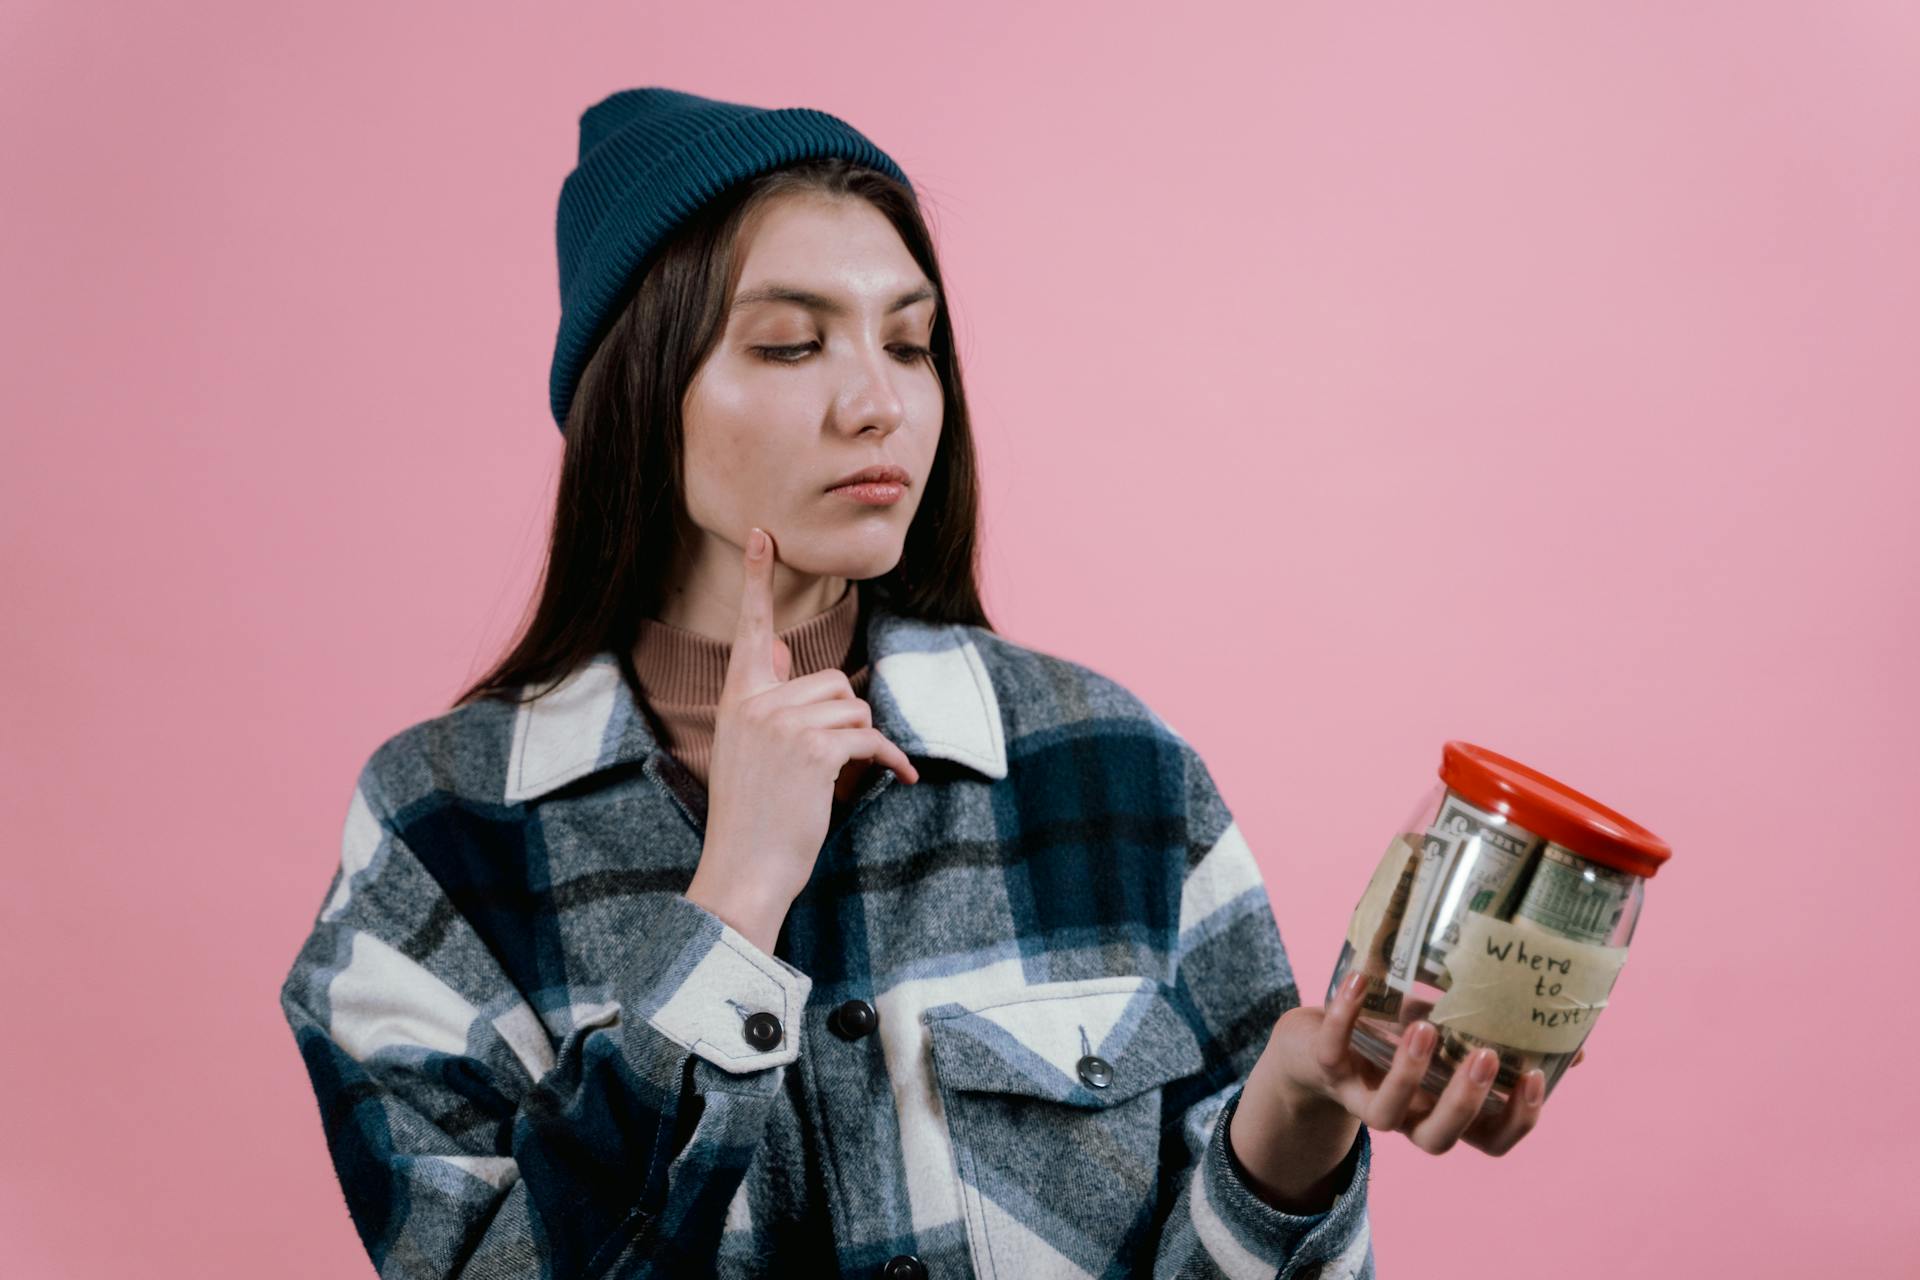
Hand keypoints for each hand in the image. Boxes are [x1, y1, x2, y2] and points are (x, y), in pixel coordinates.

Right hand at [684, 527, 918, 951]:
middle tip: (828, 763)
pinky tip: (898, 779)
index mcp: (738, 699)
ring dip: (861, 744)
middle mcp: (757, 703)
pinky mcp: (814, 749)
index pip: (751, 630)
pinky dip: (891, 761)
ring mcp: (784, 724)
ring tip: (837, 779)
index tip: (763, 534)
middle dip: (845, 720)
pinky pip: (870, 737)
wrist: (744, 868)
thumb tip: (779, 651)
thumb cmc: (752, 817)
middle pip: (833, 681)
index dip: (758, 579)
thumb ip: (765, 699)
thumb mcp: (748, 750)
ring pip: (854, 708)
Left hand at [1277, 971, 1582, 1156]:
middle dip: (1465, 1102)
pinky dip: (1344, 1016)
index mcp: (1443, 1109)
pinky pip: (1331, 1051)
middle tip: (1484, 1056)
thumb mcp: (1448, 1034)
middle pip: (1438, 1138)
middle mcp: (1406, 1115)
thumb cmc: (1392, 1035)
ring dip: (1407, 1073)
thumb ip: (1498, 1035)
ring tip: (1425, 1027)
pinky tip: (1360, 981)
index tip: (1536, 1077)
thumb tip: (1575, 1039)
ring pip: (1384, 1114)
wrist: (1310, 1042)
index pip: (1490, 1139)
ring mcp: (1362, 1097)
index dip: (1516, 1119)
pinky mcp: (1324, 1068)